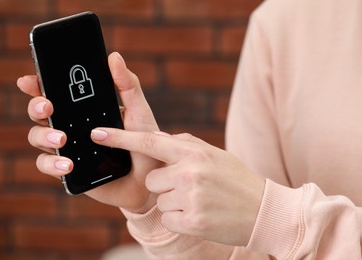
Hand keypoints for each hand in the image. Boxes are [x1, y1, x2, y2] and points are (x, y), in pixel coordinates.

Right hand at [17, 52, 160, 212]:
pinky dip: (52, 164)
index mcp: (85, 110)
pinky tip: (67, 165)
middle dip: (37, 107)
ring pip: (38, 138)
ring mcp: (68, 149)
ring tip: (61, 139)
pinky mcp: (69, 171)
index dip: (39, 84)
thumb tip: (114, 56)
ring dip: (43, 136)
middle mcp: (72, 127)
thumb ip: (128, 86)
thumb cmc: (145, 144)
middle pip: (41, 113)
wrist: (150, 181)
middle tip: (47, 107)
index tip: (30, 80)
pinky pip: (49, 166)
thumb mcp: (139, 112)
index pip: (57, 93)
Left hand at [91, 128, 265, 245]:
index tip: (97, 133)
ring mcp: (190, 198)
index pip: (149, 141)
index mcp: (194, 152)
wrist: (264, 210)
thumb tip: (159, 139)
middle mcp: (189, 172)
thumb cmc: (237, 179)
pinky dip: (180, 219)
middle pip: (153, 179)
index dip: (120, 137)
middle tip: (192, 187)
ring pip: (161, 200)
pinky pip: (168, 219)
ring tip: (201, 201)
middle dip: (166, 184)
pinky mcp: (191, 222)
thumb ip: (185, 145)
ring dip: (175, 202)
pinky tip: (201, 214)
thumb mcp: (214, 154)